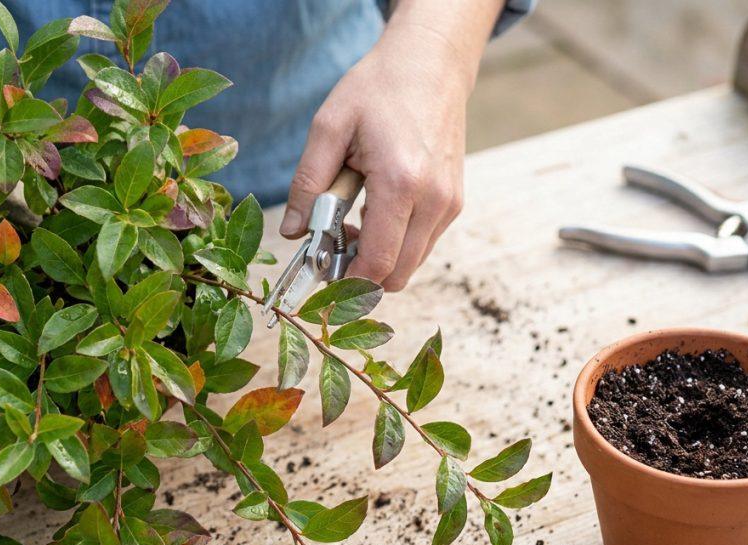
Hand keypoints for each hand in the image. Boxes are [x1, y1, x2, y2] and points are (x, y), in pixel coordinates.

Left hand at [280, 23, 472, 290]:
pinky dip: (397, 243)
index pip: (376, 263)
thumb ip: (308, 183)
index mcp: (401, 182)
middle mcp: (434, 200)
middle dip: (360, 272)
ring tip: (354, 221)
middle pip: (396, 275)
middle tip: (332, 245)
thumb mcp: (329, 127)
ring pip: (411, 265)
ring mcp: (450, 203)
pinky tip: (376, 211)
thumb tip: (293, 232)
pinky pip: (422, 244)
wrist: (431, 62)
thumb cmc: (379, 88)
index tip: (319, 269)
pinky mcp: (455, 202)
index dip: (345, 279)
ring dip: (379, 258)